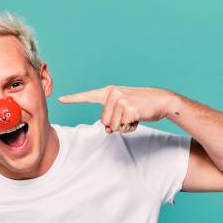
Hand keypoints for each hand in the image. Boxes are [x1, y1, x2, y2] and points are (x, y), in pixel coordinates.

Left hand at [58, 85, 176, 132]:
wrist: (162, 100)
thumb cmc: (140, 106)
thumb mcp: (122, 109)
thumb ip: (110, 117)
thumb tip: (107, 130)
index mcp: (108, 92)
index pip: (87, 96)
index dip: (73, 99)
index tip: (60, 99)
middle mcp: (113, 93)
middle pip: (103, 121)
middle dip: (115, 123)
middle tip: (128, 115)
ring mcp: (121, 100)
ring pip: (112, 126)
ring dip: (123, 126)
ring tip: (133, 115)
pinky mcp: (130, 108)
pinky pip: (123, 127)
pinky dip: (131, 127)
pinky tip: (138, 117)